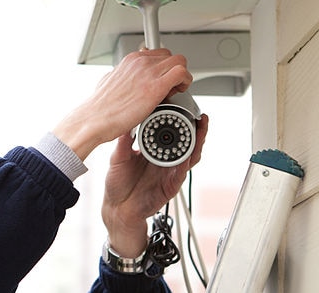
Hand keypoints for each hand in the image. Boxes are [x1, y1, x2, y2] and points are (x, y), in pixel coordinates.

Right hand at [52, 48, 191, 160]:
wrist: (94, 118)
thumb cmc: (100, 107)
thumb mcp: (108, 81)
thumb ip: (120, 75)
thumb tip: (122, 77)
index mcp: (131, 60)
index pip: (158, 53)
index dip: (164, 68)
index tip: (163, 80)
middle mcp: (140, 62)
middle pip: (171, 55)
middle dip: (174, 71)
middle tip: (170, 88)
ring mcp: (149, 72)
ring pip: (180, 61)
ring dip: (182, 76)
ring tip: (174, 91)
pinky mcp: (156, 86)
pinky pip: (182, 72)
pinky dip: (186, 81)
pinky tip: (178, 92)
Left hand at [102, 114, 208, 256]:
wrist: (118, 208)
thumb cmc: (117, 184)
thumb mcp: (117, 158)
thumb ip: (123, 142)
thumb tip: (125, 123)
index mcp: (154, 151)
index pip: (171, 133)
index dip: (180, 121)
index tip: (183, 108)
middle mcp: (165, 160)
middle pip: (187, 142)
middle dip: (197, 129)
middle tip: (201, 118)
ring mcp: (170, 172)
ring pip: (190, 156)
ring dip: (198, 143)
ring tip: (201, 130)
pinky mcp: (171, 185)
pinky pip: (182, 173)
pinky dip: (186, 164)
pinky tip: (188, 156)